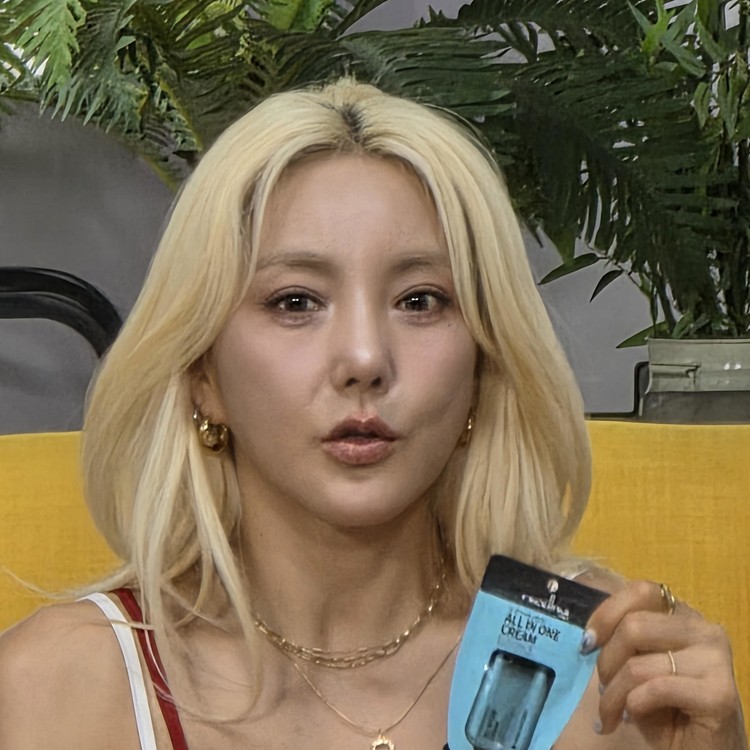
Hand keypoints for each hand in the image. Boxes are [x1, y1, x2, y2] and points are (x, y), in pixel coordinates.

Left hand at [582, 580, 746, 748]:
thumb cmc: (666, 708)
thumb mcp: (639, 666)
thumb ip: (624, 642)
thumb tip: (588, 634)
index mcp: (683, 616)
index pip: (640, 591)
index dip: (607, 614)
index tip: (587, 642)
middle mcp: (704, 629)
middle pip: (634, 625)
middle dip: (606, 661)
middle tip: (601, 690)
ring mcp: (716, 658)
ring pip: (639, 663)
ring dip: (613, 694)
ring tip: (610, 714)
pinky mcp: (720, 692)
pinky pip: (657, 688)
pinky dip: (633, 705)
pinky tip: (630, 718)